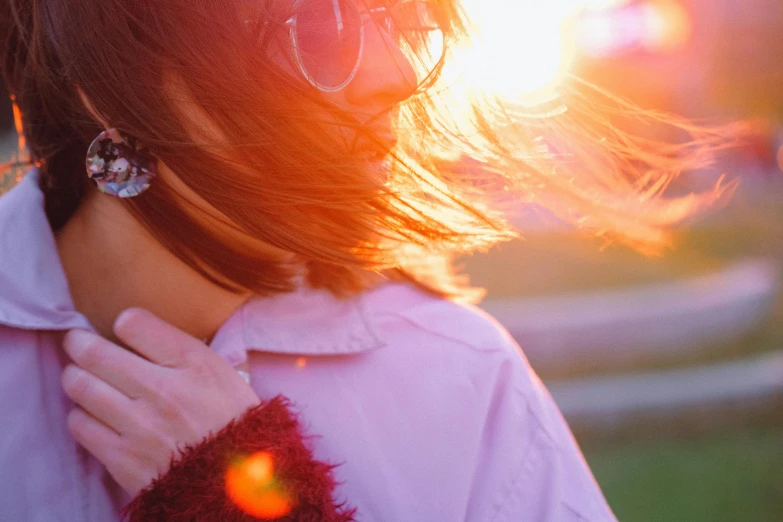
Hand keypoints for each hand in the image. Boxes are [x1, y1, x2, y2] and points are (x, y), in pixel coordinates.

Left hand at [61, 308, 260, 496]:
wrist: (236, 481)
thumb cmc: (233, 421)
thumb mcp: (223, 374)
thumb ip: (184, 351)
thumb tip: (142, 333)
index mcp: (194, 365)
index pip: (136, 324)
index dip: (125, 322)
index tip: (124, 327)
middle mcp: (164, 391)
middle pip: (96, 354)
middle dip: (79, 343)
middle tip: (77, 341)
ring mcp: (140, 426)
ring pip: (81, 387)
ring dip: (75, 377)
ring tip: (80, 375)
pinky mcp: (123, 458)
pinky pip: (81, 425)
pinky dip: (81, 414)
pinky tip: (93, 412)